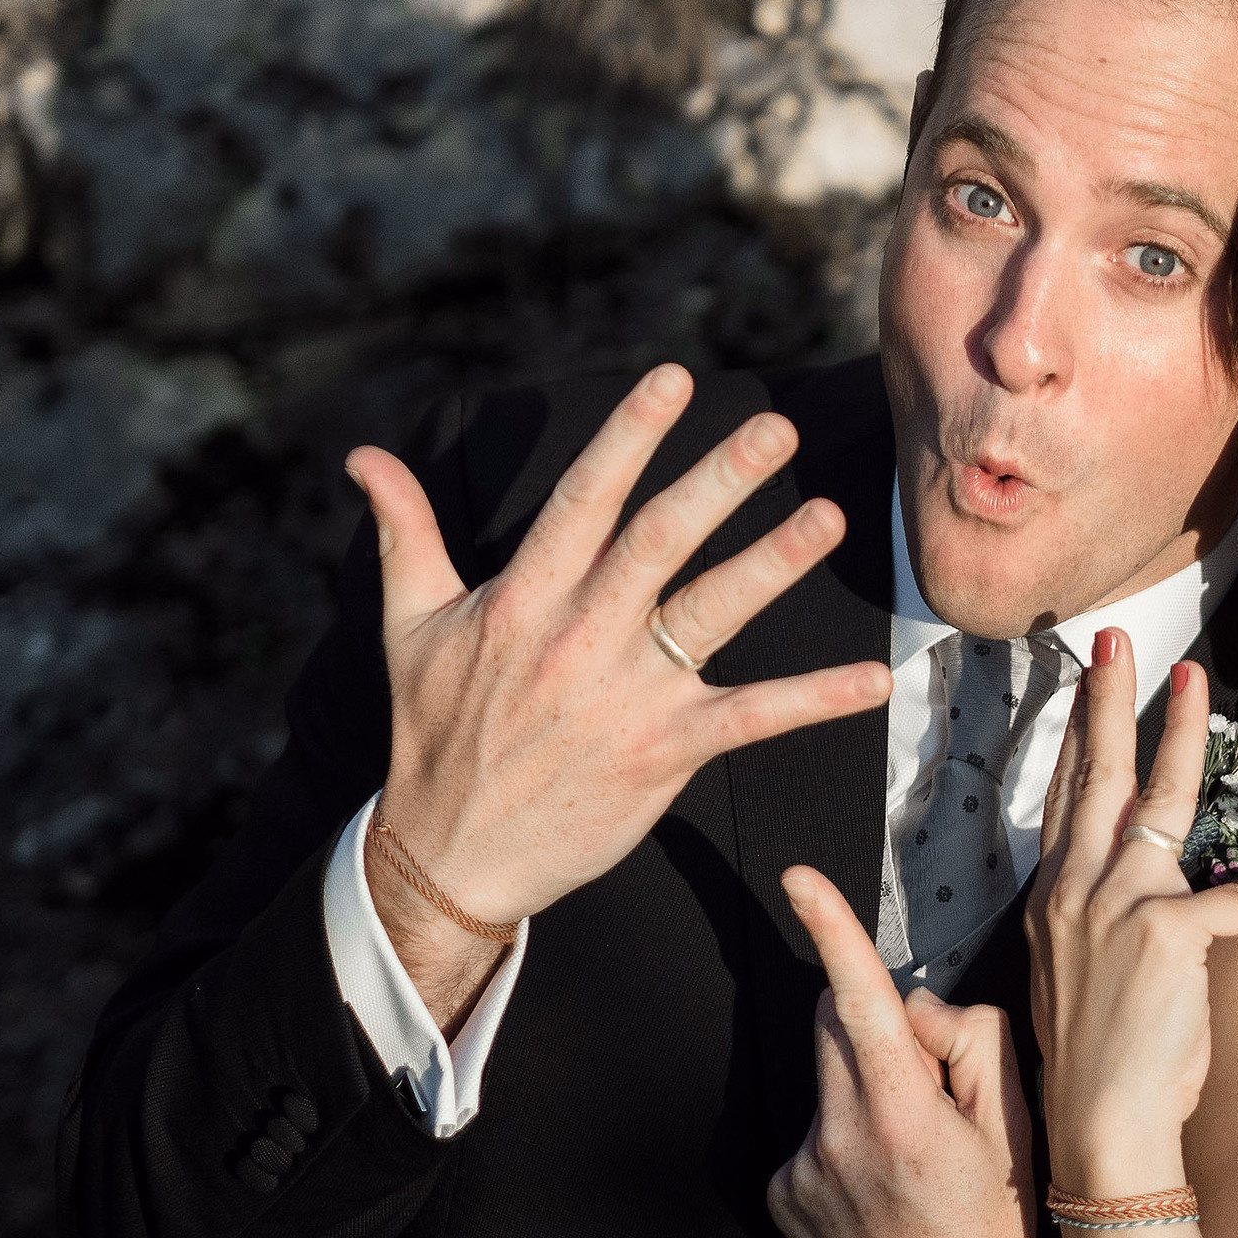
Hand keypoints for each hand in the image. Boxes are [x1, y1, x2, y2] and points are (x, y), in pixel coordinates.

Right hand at [346, 366, 894, 1020]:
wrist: (448, 857)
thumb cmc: (434, 735)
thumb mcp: (409, 626)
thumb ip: (405, 533)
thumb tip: (363, 456)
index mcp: (524, 597)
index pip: (582, 499)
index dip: (628, 436)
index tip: (674, 380)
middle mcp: (579, 636)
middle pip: (658, 541)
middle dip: (718, 481)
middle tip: (775, 429)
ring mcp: (626, 696)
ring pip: (710, 614)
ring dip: (775, 564)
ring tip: (831, 514)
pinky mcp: (664, 754)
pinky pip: (751, 718)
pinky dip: (814, 699)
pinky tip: (873, 679)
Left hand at [768, 866, 1042, 1237]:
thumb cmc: (1000, 1232)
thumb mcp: (1014, 1122)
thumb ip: (968, 1041)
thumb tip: (916, 1007)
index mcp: (903, 1117)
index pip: (860, 999)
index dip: (830, 929)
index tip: (800, 881)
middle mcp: (840, 1141)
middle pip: (835, 1025)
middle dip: (873, 1027)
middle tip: (925, 1086)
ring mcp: (804, 1172)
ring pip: (825, 1080)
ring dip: (861, 1091)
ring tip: (906, 1156)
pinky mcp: (783, 1197)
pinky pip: (811, 1130)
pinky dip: (842, 1140)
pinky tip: (880, 1187)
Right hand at [1029, 630, 1237, 1195]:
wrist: (1102, 1123)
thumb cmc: (1100, 1059)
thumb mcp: (1080, 973)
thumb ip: (1100, 920)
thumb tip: (1128, 896)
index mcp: (1057, 899)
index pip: (1068, 797)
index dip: (1078, 734)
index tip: (1087, 681)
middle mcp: (1079, 890)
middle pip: (1097, 776)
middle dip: (1107, 700)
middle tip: (1116, 641)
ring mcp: (1120, 908)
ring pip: (1157, 801)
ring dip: (1179, 735)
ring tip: (1195, 683)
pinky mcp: (1172, 939)